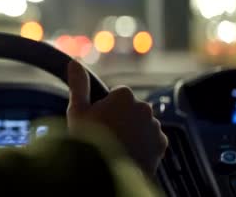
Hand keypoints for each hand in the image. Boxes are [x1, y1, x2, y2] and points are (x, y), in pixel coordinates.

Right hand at [66, 61, 167, 175]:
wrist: (106, 172)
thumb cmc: (89, 141)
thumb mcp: (77, 111)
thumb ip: (79, 85)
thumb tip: (74, 62)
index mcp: (124, 95)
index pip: (117, 94)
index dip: (106, 108)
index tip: (98, 121)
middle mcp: (143, 106)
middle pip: (131, 109)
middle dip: (122, 118)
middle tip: (107, 136)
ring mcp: (154, 125)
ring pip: (142, 123)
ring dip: (133, 131)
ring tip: (117, 147)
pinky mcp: (161, 144)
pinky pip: (151, 139)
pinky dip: (143, 144)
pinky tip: (129, 153)